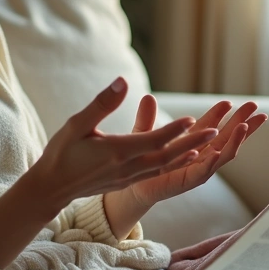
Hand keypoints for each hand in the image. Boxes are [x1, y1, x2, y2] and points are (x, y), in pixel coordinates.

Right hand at [28, 78, 219, 211]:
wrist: (51, 188)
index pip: (153, 140)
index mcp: (116, 152)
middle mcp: (127, 167)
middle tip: (217, 131)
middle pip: (167, 155)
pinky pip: (157, 172)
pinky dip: (175, 164)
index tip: (194, 119)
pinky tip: (185, 157)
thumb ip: (102, 103)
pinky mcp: (126, 182)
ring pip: (165, 165)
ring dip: (188, 153)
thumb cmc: (61, 152)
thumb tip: (122, 81)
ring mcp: (128, 177)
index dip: (174, 130)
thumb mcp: (77, 124)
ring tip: (210, 143)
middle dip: (193, 143)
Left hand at [122, 96, 266, 207]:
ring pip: (222, 153)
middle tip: (255, 107)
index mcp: (192, 142)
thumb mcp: (145, 135)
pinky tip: (220, 152)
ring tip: (246, 126)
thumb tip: (147, 96)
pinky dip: (213, 162)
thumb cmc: (142, 161)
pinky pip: (204, 171)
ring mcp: (197, 168)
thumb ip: (147, 118)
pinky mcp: (188, 182)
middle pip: (226, 137)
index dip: (220, 113)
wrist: (133, 187)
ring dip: (236, 140)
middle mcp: (200, 155)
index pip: (211, 124)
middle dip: (242, 122)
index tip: (229, 101)